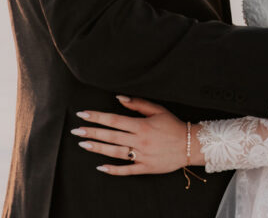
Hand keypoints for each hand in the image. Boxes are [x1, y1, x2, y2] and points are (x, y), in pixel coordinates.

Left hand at [72, 95, 186, 174]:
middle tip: (76, 131)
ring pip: (115, 152)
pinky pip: (126, 170)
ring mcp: (142, 155)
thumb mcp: (158, 110)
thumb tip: (119, 98)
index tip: (83, 114)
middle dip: (92, 132)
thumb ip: (138, 104)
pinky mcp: (145, 167)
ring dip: (98, 149)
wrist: (190, 145)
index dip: (97, 117)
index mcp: (142, 125)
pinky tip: (100, 167)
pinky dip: (113, 169)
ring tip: (83, 145)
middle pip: (111, 136)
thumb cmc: (173, 125)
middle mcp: (140, 141)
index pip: (114, 120)